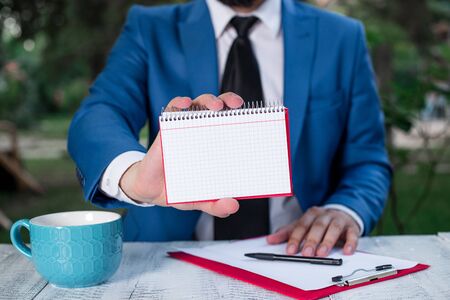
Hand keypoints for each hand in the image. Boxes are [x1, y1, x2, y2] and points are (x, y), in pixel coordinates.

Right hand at [119, 93, 243, 217]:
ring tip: (215, 107)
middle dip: (229, 100)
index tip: (255, 116)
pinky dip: (179, 103)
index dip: (243, 116)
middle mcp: (202, 132)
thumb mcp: (200, 199)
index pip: (231, 124)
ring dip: (208, 101)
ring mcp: (184, 128)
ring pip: (198, 104)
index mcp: (214, 145)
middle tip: (236, 105)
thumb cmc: (178, 188)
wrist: (150, 190)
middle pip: (218, 108)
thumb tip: (233, 205)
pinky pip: (172, 109)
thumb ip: (216, 204)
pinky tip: (184, 104)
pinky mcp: (166, 128)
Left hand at [266, 207, 359, 256]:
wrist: (343, 213)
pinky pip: (353, 234)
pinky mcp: (352, 227)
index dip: (295, 238)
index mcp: (311, 214)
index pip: (301, 225)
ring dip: (328, 241)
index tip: (290, 250)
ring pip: (333, 229)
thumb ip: (287, 232)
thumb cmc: (320, 222)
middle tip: (306, 253)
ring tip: (322, 253)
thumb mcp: (302, 225)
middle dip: (311, 240)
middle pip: (317, 227)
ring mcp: (339, 220)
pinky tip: (347, 251)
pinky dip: (351, 243)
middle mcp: (325, 215)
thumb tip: (270, 239)